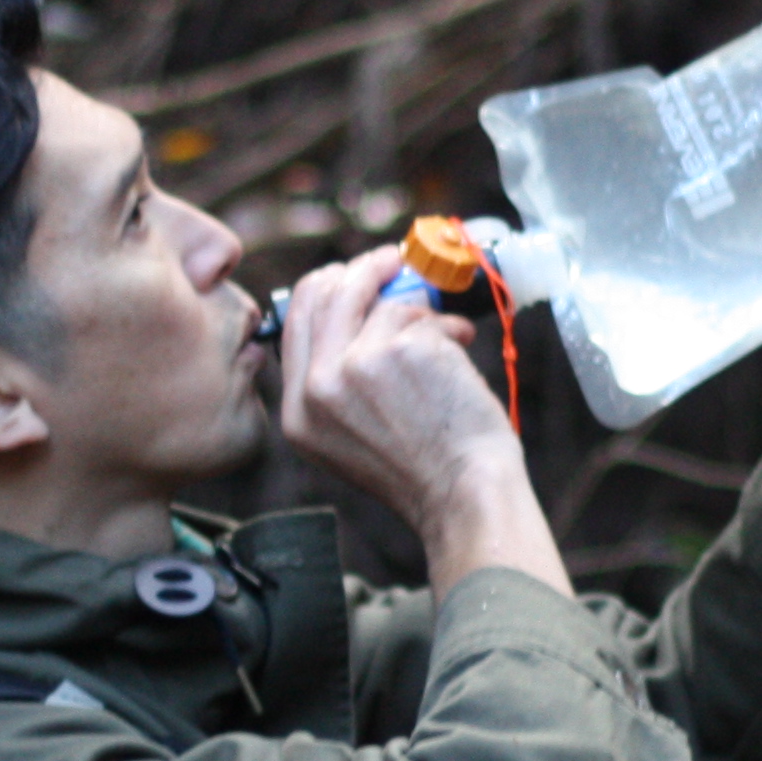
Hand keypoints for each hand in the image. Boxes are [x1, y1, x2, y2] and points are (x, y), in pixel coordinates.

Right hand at [279, 242, 569, 594]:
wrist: (464, 496)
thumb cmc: (425, 471)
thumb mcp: (349, 438)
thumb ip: (339, 380)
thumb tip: (365, 308)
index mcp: (298, 413)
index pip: (297, 317)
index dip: (330, 285)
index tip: (359, 276)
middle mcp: (316, 387)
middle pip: (327, 290)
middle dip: (367, 268)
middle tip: (398, 264)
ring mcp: (354, 366)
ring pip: (385, 302)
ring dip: (424, 314)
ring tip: (448, 345)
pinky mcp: (397, 350)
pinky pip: (423, 316)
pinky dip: (449, 330)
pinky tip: (461, 364)